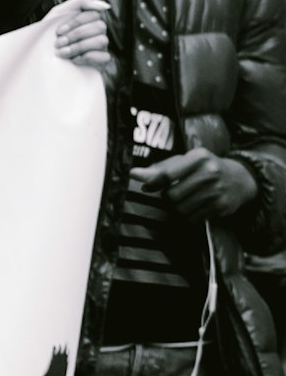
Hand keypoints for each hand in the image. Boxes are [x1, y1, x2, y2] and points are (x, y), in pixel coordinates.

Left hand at [53, 0, 109, 68]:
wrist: (42, 59)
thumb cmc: (49, 35)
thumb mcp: (59, 13)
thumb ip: (81, 2)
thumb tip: (104, 6)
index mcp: (89, 20)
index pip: (94, 14)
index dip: (75, 22)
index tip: (58, 32)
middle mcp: (97, 33)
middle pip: (100, 26)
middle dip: (76, 35)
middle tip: (59, 43)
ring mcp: (100, 48)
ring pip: (102, 40)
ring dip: (79, 47)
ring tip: (63, 53)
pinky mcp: (101, 63)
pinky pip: (104, 57)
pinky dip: (87, 58)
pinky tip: (74, 60)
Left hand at [138, 149, 258, 220]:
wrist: (240, 179)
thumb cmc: (205, 168)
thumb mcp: (187, 161)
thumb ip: (162, 168)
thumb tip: (135, 175)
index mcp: (198, 157)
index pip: (168, 173)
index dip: (152, 180)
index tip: (140, 182)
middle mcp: (209, 172)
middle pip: (172, 195)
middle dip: (169, 196)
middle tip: (178, 191)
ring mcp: (216, 191)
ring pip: (181, 208)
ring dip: (179, 206)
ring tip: (189, 197)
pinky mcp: (221, 207)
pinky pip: (192, 218)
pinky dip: (190, 215)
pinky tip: (198, 205)